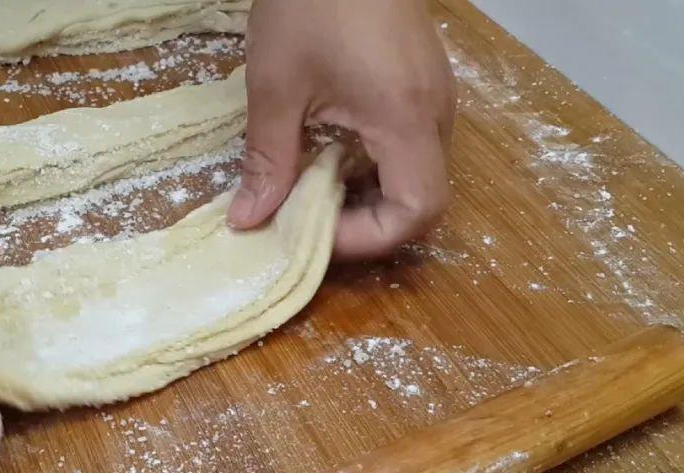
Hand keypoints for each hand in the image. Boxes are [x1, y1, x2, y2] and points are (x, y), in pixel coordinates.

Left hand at [230, 0, 455, 257]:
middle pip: (422, 199)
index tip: (314, 230)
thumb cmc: (309, 3)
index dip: (368, 237)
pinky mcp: (422, 80)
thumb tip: (248, 220)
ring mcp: (434, 94)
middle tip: (307, 219)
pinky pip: (410, 143)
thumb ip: (268, 160)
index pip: (418, 210)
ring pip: (416, 172)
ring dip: (367, 194)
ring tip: (310, 188)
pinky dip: (373, 164)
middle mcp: (435, 112)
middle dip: (364, 223)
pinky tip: (329, 151)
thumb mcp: (276, 87)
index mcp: (407, 118)